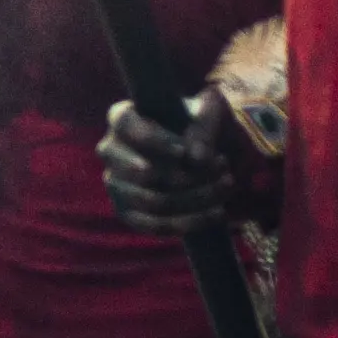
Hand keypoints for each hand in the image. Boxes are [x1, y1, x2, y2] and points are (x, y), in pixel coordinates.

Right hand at [99, 93, 238, 234]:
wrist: (194, 153)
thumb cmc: (195, 123)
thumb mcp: (206, 112)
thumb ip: (203, 126)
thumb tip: (196, 158)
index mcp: (121, 118)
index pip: (124, 125)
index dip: (153, 141)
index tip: (183, 152)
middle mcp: (110, 151)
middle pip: (140, 171)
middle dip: (186, 178)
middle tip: (224, 172)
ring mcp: (116, 184)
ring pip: (152, 201)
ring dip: (196, 199)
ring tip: (227, 186)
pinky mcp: (127, 212)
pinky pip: (155, 225)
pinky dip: (190, 222)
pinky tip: (218, 212)